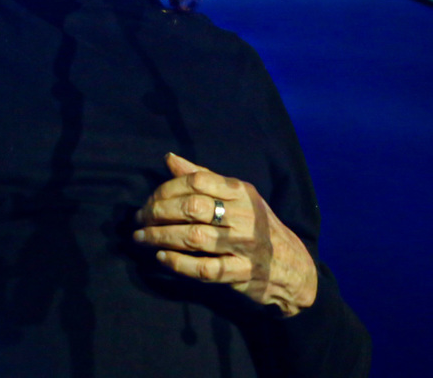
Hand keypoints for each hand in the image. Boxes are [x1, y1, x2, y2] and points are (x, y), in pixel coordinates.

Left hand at [133, 153, 317, 316]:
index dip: (166, 189)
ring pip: (194, 237)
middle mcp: (244, 216)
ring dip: (160, 237)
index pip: (197, 181)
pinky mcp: (241, 273)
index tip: (148, 200)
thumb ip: (203, 177)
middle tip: (139, 220)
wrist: (293, 266)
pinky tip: (161, 257)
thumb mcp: (237, 196)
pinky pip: (205, 268)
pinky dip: (179, 263)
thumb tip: (169, 158)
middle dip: (158, 212)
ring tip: (141, 237)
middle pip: (192, 208)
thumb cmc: (256, 225)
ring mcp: (244, 245)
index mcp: (240, 192)